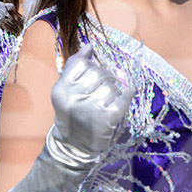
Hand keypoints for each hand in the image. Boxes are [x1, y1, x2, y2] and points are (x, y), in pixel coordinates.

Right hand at [48, 45, 134, 162]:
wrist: (73, 146)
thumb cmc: (72, 113)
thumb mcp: (66, 90)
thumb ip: (75, 66)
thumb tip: (89, 45)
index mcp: (62, 89)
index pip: (83, 63)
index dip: (91, 67)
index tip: (92, 75)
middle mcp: (74, 98)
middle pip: (100, 73)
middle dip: (104, 78)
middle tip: (101, 91)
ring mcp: (91, 108)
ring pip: (112, 85)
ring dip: (114, 91)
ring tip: (107, 101)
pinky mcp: (107, 119)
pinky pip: (124, 98)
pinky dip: (129, 94)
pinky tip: (130, 93)